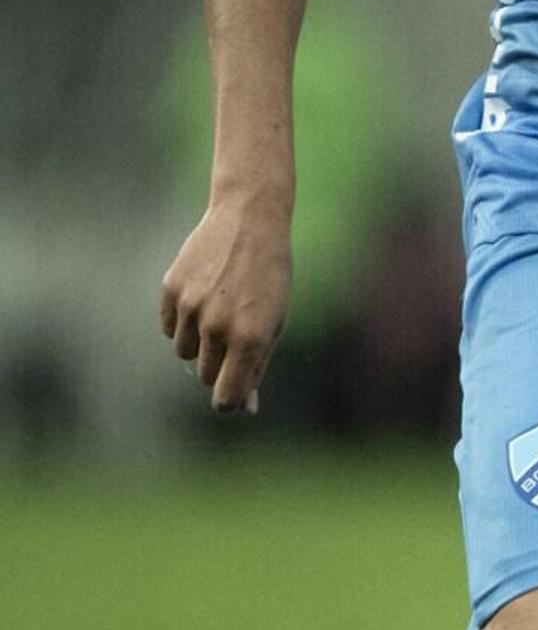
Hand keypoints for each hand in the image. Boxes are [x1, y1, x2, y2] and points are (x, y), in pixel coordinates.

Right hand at [161, 190, 294, 413]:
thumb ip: (257, 366)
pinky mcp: (170, 291)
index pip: (226, 396)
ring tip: (222, 311)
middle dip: (221, 367)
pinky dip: (183, 323)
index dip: (229, 401)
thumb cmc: (270, 277)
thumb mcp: (275, 321)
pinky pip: (170, 328)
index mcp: (250, 339)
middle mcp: (217, 327)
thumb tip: (244, 408)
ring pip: (185, 353)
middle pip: (207, 375)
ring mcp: (191, 309)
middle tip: (237, 338)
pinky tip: (203, 297)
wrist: (249, 221)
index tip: (233, 395)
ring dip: (201, 343)